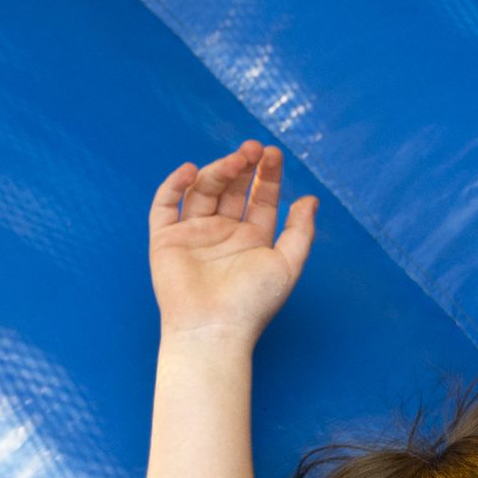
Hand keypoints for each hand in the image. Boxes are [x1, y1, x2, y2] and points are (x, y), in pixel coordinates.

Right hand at [147, 142, 319, 342]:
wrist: (214, 329)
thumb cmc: (252, 303)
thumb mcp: (287, 264)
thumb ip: (301, 232)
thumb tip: (311, 200)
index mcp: (252, 239)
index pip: (261, 198)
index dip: (268, 175)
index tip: (273, 154)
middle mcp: (223, 234)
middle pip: (232, 188)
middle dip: (243, 166)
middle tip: (252, 148)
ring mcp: (194, 234)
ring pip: (203, 190)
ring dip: (217, 170)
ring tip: (234, 160)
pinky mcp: (166, 239)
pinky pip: (166, 205)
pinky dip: (175, 184)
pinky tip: (191, 170)